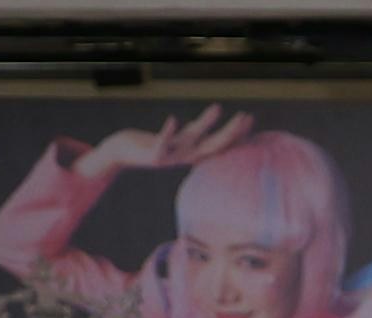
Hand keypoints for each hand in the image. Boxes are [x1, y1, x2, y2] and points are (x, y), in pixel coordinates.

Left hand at [80, 106, 254, 177]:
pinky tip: (173, 119)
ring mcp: (171, 157)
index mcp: (192, 154)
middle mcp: (186, 157)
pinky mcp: (153, 155)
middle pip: (214, 144)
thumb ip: (189, 133)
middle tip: (245, 116)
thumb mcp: (174, 138)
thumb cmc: (148, 144)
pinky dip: (168, 131)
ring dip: (205, 124)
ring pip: (192, 139)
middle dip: (230, 131)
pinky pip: (163, 142)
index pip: (220, 144)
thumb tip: (203, 124)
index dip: (236, 133)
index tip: (249, 118)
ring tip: (216, 107)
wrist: (122, 154)